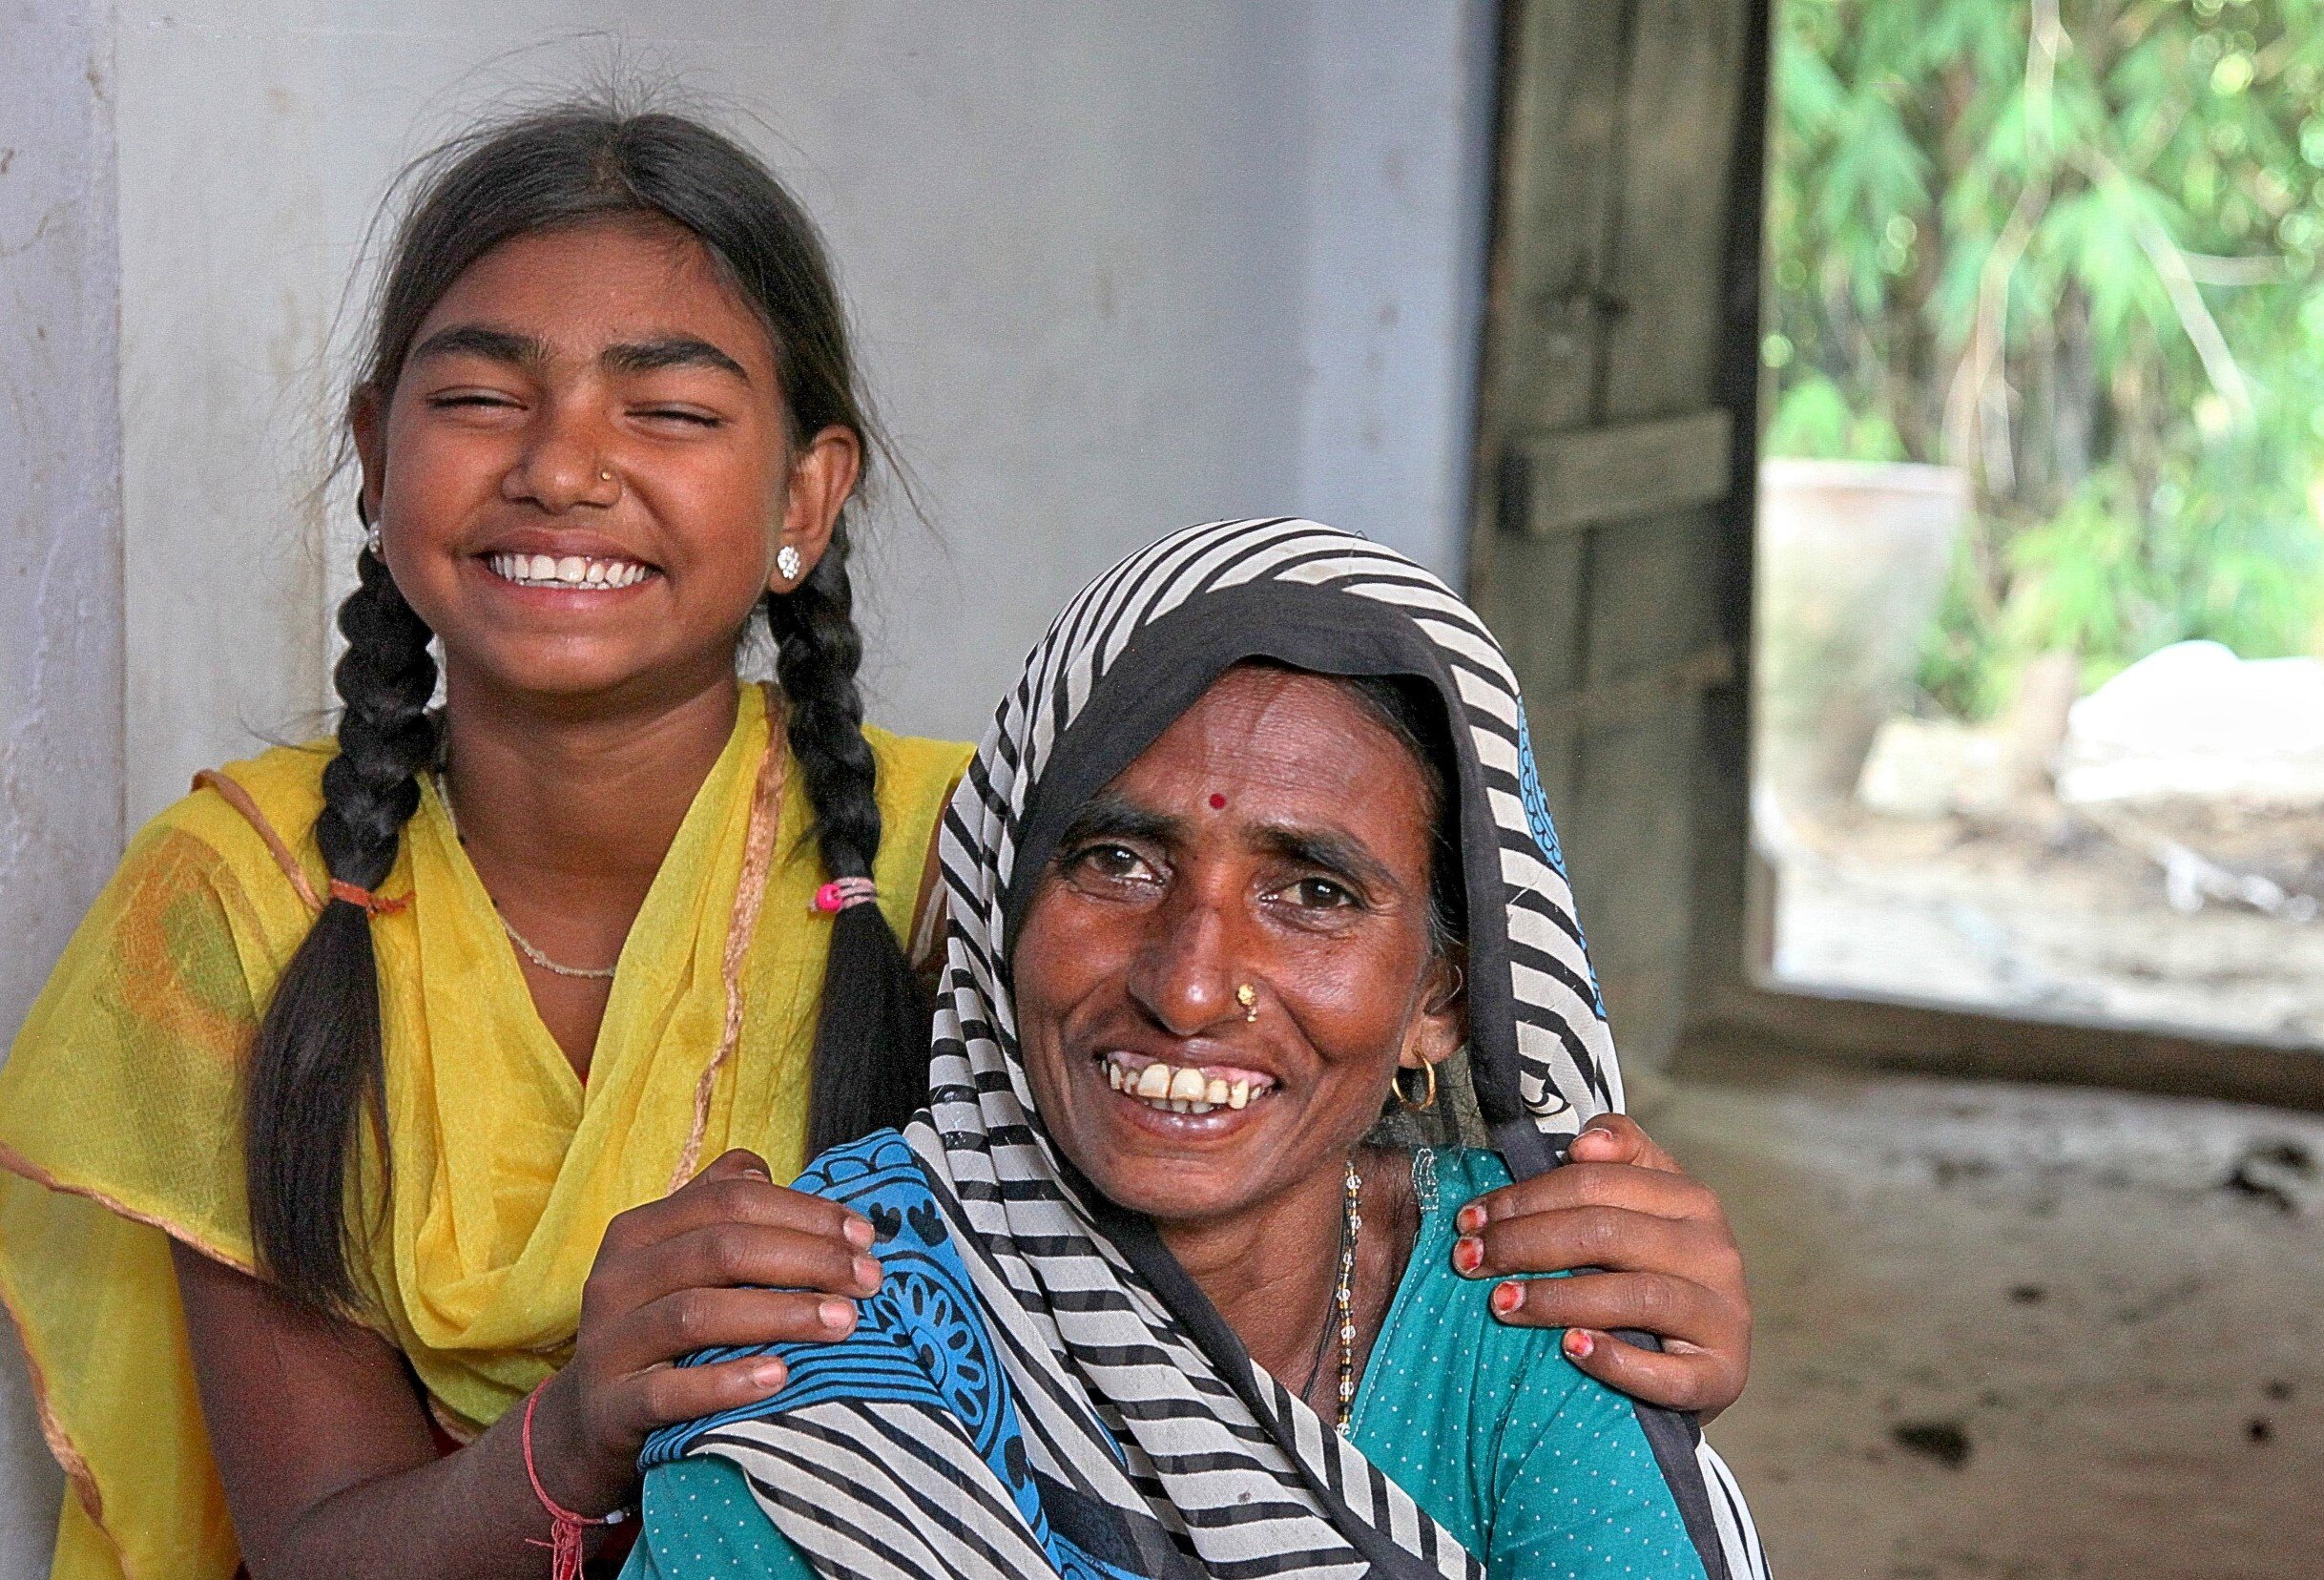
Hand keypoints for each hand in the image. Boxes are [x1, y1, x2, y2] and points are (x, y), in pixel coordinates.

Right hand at [531, 1149, 882, 1511]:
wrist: (594, 1422)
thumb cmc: (660, 1330)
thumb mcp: (679, 1263)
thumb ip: (718, 1212)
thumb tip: (766, 1171)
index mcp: (640, 1231)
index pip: (730, 1199)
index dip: (804, 1212)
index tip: (865, 1236)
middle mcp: (617, 1279)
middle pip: (721, 1250)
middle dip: (807, 1260)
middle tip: (869, 1281)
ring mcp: (608, 1343)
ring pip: (698, 1314)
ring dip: (780, 1314)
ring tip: (844, 1321)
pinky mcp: (611, 1406)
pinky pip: (670, 1391)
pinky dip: (727, 1382)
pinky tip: (780, 1377)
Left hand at [1451, 1114, 1750, 1418]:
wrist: (1704, 1357)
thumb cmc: (1652, 1272)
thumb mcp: (1640, 1206)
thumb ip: (1614, 1160)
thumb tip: (1581, 1144)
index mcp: (1689, 1198)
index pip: (1596, 1182)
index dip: (1526, 1197)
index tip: (1470, 1219)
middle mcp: (1712, 1250)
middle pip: (1607, 1233)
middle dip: (1525, 1244)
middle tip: (1469, 1261)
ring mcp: (1722, 1314)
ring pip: (1634, 1296)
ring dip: (1557, 1299)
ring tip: (1502, 1303)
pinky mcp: (1723, 1376)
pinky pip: (1668, 1373)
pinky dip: (1615, 1360)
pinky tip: (1569, 1349)